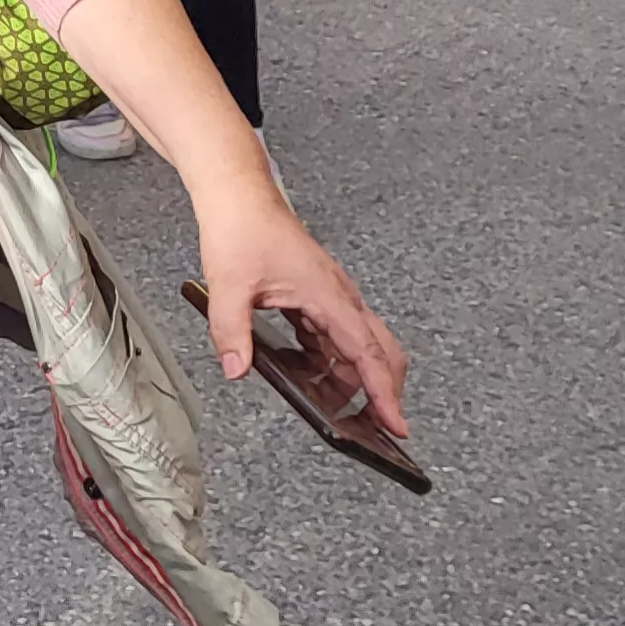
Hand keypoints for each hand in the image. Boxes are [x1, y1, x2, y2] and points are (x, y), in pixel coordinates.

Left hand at [193, 192, 409, 437]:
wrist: (239, 196)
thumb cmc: (242, 229)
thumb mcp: (228, 286)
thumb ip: (231, 332)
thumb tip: (237, 370)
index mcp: (328, 296)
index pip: (367, 354)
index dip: (383, 394)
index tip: (396, 426)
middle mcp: (338, 297)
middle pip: (379, 352)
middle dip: (382, 391)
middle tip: (375, 429)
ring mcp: (329, 296)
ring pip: (357, 345)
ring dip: (353, 378)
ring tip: (339, 411)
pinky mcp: (315, 295)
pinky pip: (333, 336)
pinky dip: (331, 360)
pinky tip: (312, 375)